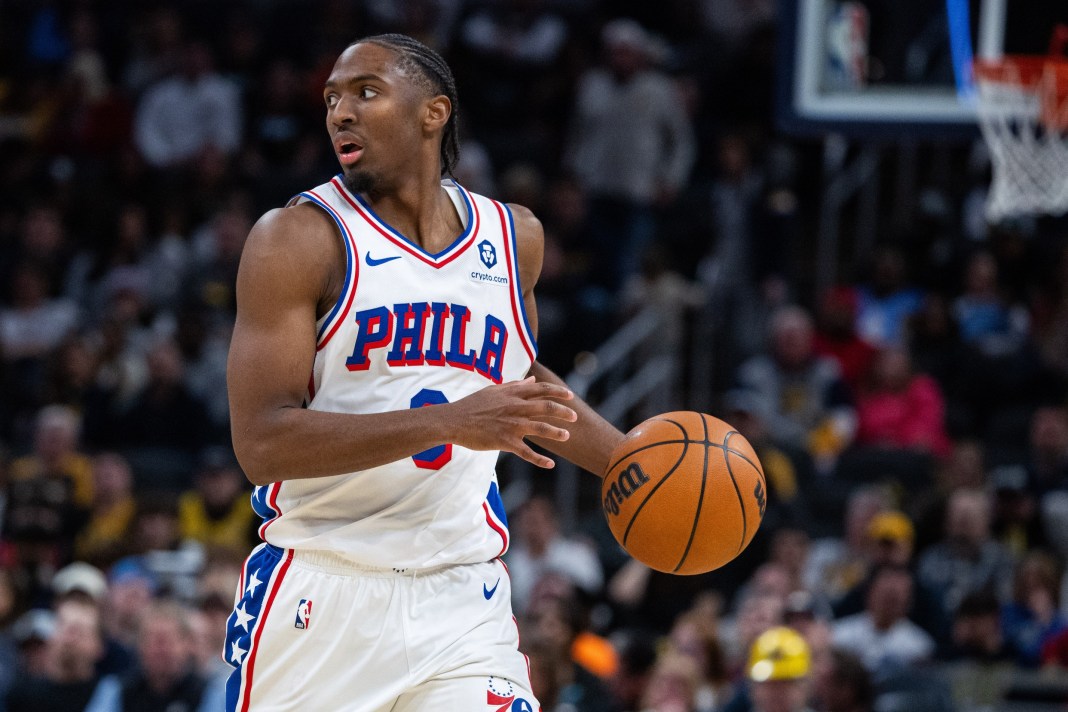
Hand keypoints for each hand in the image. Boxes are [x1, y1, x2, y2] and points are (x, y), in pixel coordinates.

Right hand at [446, 377, 576, 467]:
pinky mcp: (505, 442)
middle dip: (563, 412)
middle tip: (575, 417)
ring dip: (556, 433)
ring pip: (540, 429)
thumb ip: (515, 386)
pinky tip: (550, 464)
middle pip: (546, 407)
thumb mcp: (494, 390)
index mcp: (512, 394)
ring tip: (567, 436)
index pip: (540, 389)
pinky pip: (526, 453)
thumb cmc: (472, 405)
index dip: (557, 392)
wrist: (454, 421)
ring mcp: (511, 425)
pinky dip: (539, 459)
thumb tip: (532, 380)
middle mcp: (515, 408)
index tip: (570, 396)